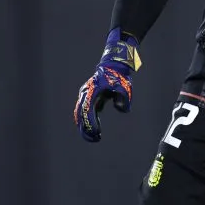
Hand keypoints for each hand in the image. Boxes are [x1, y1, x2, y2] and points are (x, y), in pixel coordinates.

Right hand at [74, 28, 140, 142]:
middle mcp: (85, 93)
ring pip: (81, 114)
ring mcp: (85, 95)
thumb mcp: (124, 87)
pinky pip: (85, 112)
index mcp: (92, 91)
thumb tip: (121, 109)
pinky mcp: (89, 98)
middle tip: (95, 138)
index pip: (87, 109)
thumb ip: (123, 98)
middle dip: (86, 128)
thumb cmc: (118, 76)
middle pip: (80, 114)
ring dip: (86, 126)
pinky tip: (96, 130)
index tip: (97, 132)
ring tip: (95, 137)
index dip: (91, 122)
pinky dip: (89, 121)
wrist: (113, 65)